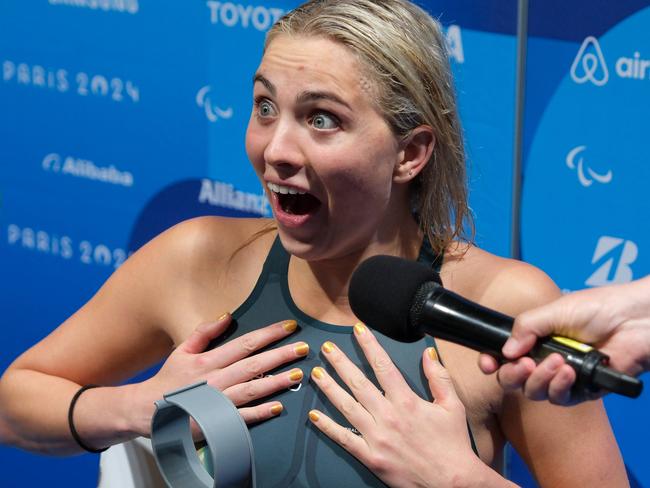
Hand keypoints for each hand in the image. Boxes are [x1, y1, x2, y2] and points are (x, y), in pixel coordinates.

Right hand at [135, 314, 307, 435]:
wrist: (146, 412)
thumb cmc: (168, 379)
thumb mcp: (182, 351)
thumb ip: (204, 332)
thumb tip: (228, 315)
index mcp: (208, 360)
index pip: (245, 343)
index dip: (269, 334)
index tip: (290, 326)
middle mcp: (215, 380)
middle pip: (254, 364)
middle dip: (281, 354)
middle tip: (304, 347)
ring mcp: (217, 402)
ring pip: (252, 390)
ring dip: (276, 382)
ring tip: (298, 374)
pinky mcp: (216, 422)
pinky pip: (242, 417)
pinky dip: (260, 412)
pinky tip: (278, 406)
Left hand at [309, 324, 509, 487]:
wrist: (452, 483)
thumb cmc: (453, 444)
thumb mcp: (453, 406)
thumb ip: (438, 377)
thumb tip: (428, 352)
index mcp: (407, 401)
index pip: (382, 365)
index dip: (368, 345)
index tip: (357, 330)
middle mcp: (388, 416)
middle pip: (358, 383)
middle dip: (340, 362)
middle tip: (326, 347)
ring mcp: (377, 437)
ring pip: (347, 407)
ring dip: (329, 388)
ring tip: (315, 373)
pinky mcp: (370, 457)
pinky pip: (344, 439)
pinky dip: (328, 427)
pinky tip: (314, 415)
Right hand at [478, 277, 649, 404]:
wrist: (633, 320)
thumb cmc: (598, 308)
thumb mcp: (554, 311)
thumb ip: (526, 327)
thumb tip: (505, 350)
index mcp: (534, 339)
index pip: (505, 356)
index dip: (492, 362)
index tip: (487, 363)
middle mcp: (544, 359)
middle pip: (514, 379)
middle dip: (512, 374)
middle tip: (523, 365)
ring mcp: (562, 376)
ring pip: (535, 392)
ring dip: (540, 378)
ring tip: (556, 361)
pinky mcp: (582, 390)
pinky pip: (560, 398)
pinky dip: (560, 386)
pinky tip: (569, 370)